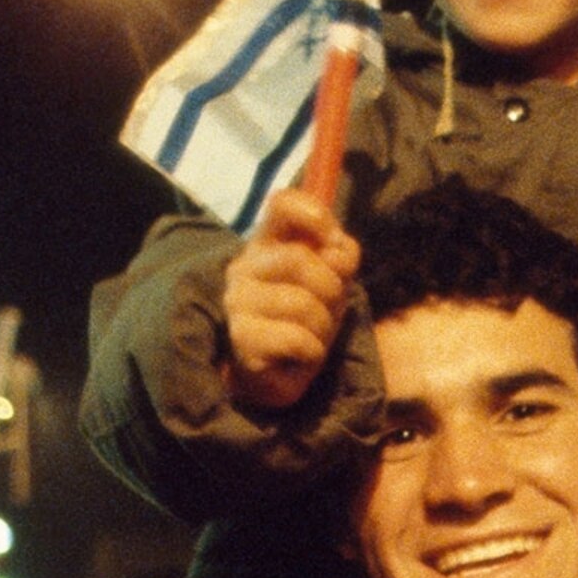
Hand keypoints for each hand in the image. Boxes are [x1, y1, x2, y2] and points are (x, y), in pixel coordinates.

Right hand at [222, 187, 359, 412]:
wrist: (278, 372)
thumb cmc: (305, 318)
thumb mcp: (332, 281)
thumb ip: (339, 256)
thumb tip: (338, 251)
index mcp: (267, 243)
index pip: (282, 204)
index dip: (313, 214)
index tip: (331, 240)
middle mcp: (244, 267)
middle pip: (300, 259)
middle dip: (330, 289)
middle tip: (327, 308)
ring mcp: (238, 303)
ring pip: (302, 303)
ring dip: (323, 326)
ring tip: (312, 335)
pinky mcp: (242, 340)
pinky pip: (297, 339)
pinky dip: (312, 351)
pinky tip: (300, 354)